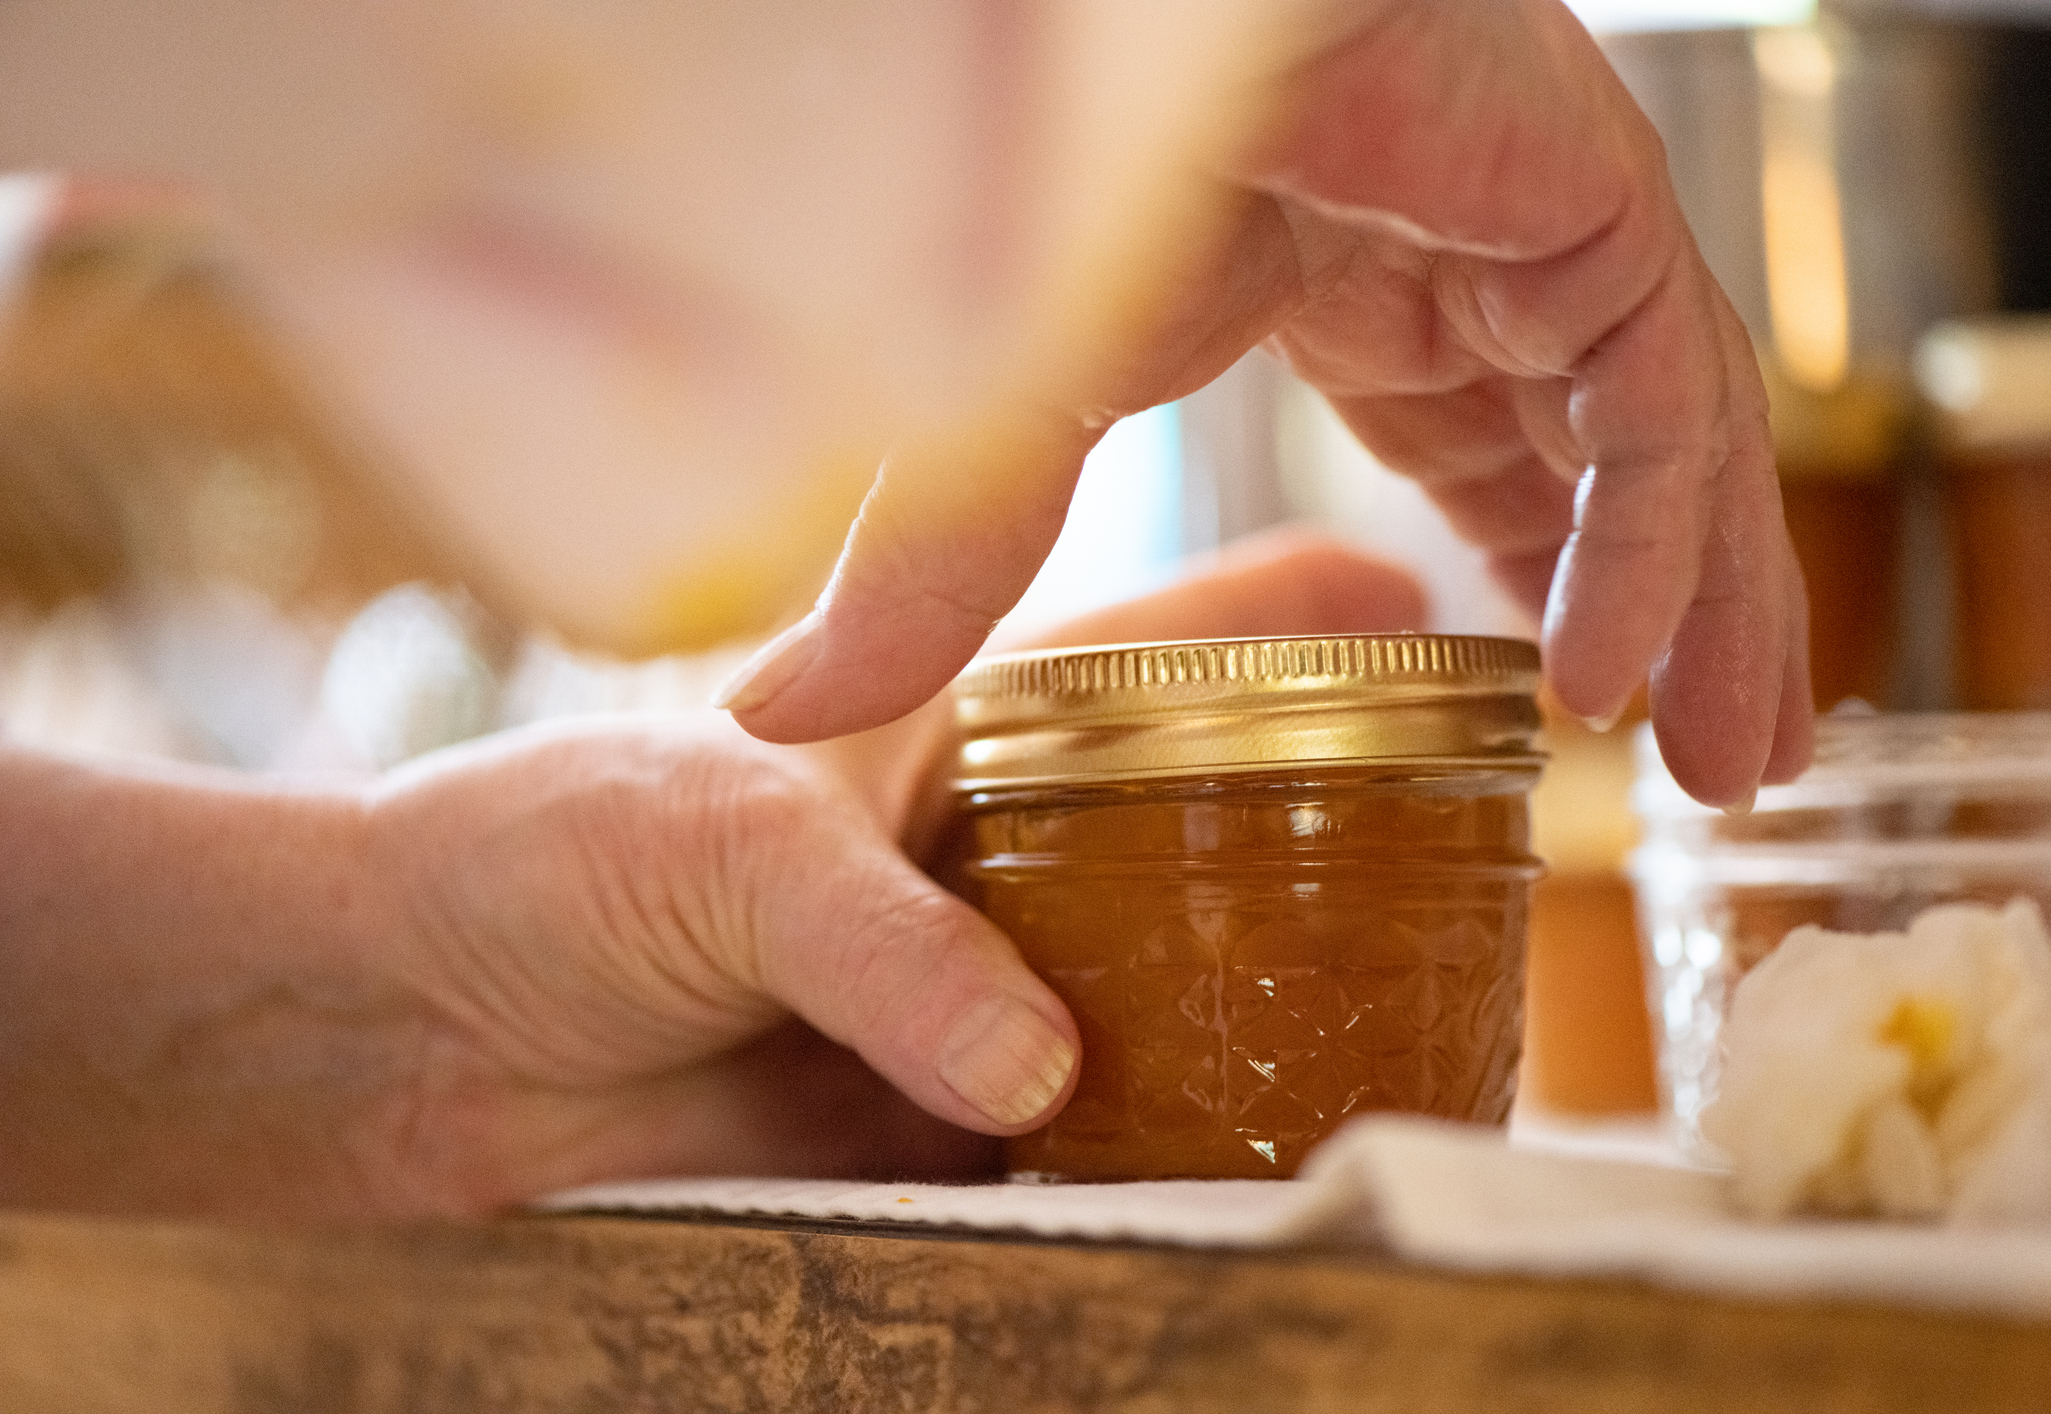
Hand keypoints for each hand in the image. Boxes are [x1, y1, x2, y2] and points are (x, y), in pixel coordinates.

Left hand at [0, 534, 1425, 1219]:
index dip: (1306, 617)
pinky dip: (1157, 1167)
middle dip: (1336, 843)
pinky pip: (1086, 1146)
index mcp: (959, 716)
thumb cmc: (547, 856)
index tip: (1443, 618)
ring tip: (1406, 1045)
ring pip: (1173, 998)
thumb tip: (1037, 1062)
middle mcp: (1001, 851)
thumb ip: (883, 945)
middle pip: (1213, 832)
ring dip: (1266, 1024)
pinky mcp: (943, 1122)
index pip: (1167, 638)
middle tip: (1468, 873)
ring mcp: (985, 990)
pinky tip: (1241, 1179)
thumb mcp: (726, 849)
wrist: (419, 1036)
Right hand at [716, 0, 1811, 809]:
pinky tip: (1611, 672)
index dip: (1546, 568)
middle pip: (1620, 463)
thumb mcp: (1016, 407)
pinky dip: (1645, 543)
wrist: (1100, 20)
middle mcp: (1489, 265)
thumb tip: (785, 707)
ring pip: (1676, 449)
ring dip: (1712, 609)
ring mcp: (1551, 233)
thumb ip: (956, 563)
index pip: (1503, 446)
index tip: (1567, 697)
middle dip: (1672, 615)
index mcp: (1384, 292)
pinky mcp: (1589, 206)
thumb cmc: (1063, 147)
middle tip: (1703, 765)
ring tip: (1731, 766)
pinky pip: (1657, 404)